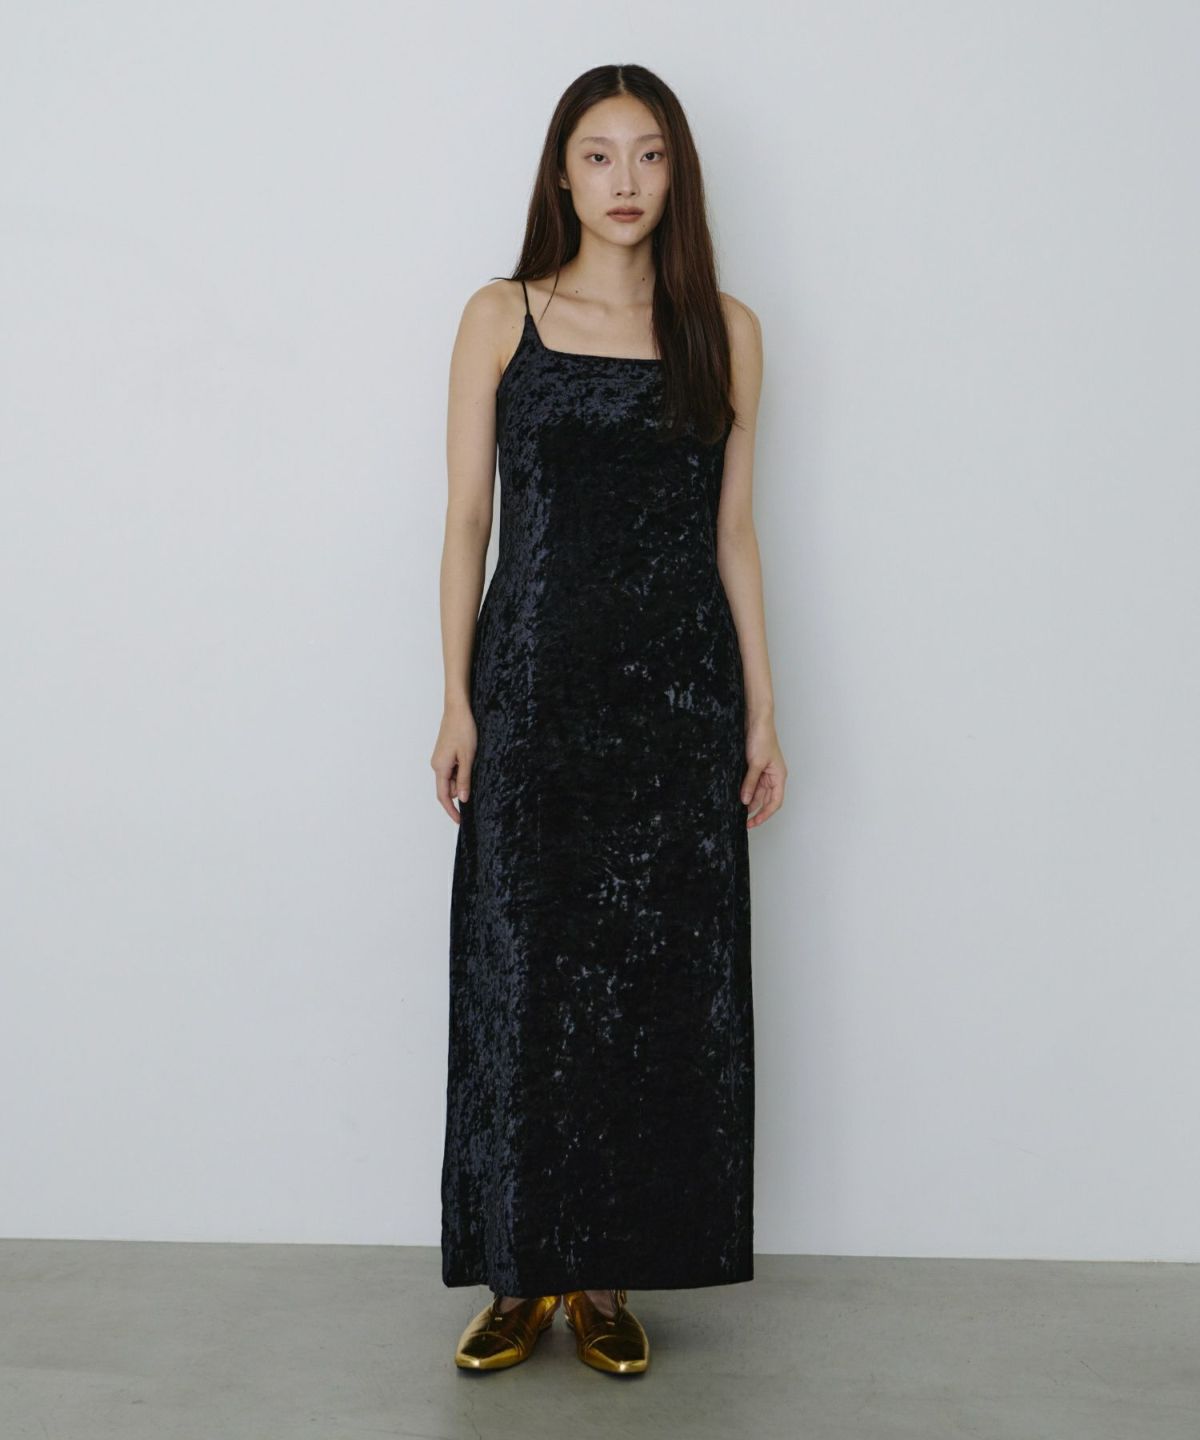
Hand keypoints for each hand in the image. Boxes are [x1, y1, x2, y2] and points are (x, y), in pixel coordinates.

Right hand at [431, 704, 477, 823]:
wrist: (458, 709)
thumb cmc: (463, 730)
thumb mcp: (468, 757)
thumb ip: (464, 779)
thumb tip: (462, 799)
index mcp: (440, 768)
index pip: (443, 796)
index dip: (451, 810)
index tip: (460, 821)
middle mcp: (436, 765)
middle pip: (448, 788)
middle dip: (461, 791)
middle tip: (478, 784)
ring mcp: (440, 759)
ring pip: (451, 778)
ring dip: (463, 778)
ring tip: (474, 763)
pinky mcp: (445, 753)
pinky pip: (453, 769)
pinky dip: (462, 771)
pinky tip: (471, 760)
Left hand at [740, 715, 785, 828]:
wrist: (756, 721)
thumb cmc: (762, 738)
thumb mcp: (755, 763)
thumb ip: (750, 783)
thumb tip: (745, 801)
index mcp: (779, 777)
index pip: (775, 802)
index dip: (765, 814)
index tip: (754, 823)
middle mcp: (773, 777)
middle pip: (765, 800)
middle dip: (755, 811)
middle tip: (742, 821)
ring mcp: (764, 772)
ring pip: (757, 793)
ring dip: (748, 801)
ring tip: (736, 811)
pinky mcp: (754, 767)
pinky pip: (751, 784)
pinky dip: (745, 791)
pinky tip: (736, 796)